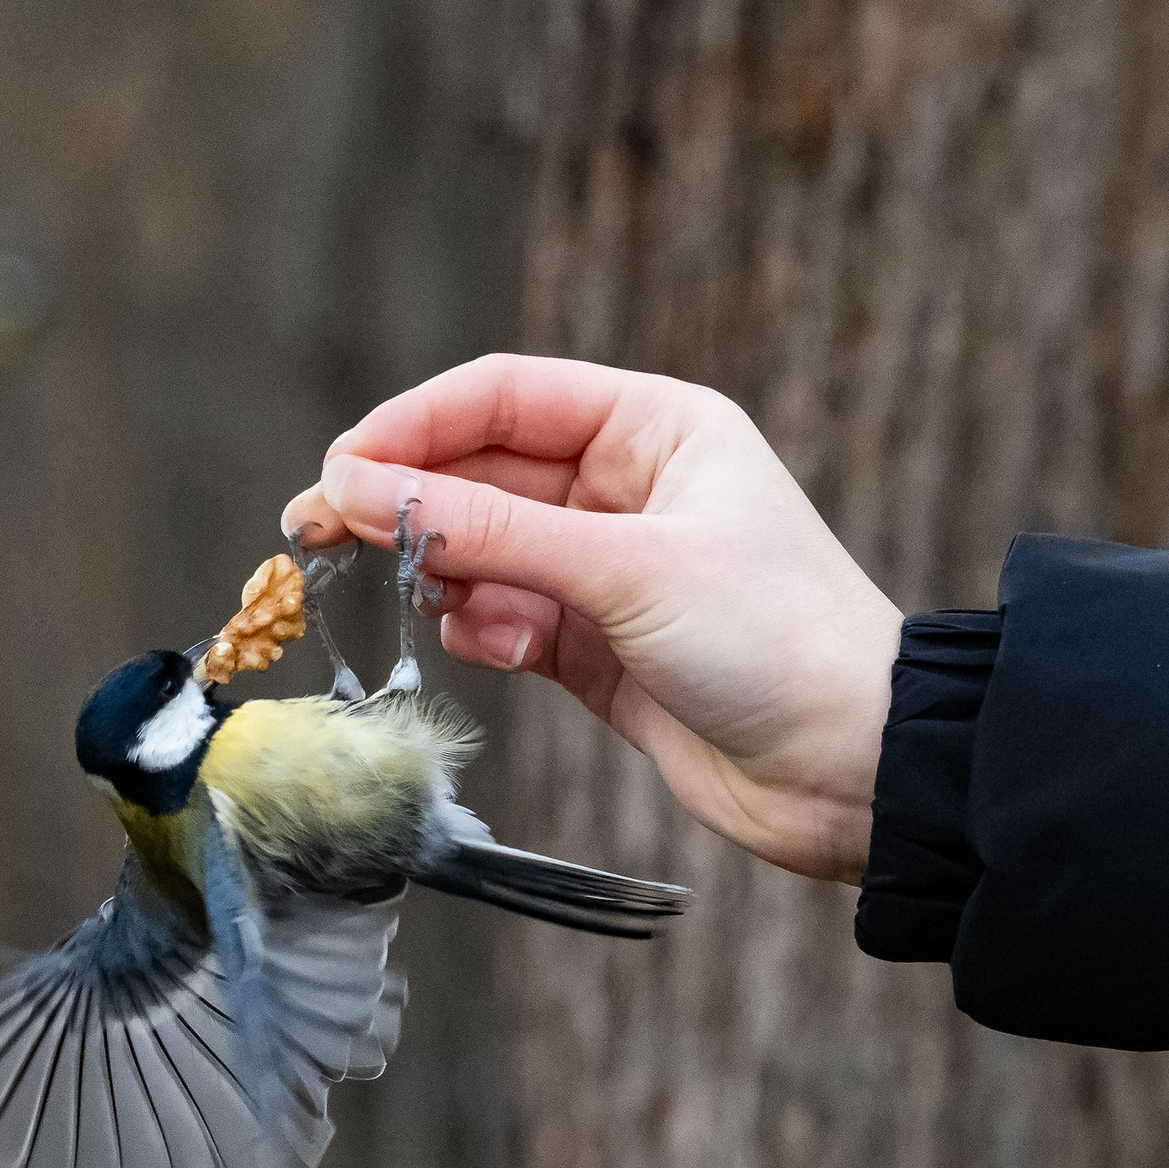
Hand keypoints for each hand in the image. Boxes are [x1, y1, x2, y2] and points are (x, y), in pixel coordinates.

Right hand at [284, 354, 900, 883]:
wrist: (855, 770)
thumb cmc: (777, 640)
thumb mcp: (623, 568)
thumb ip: (485, 530)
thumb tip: (360, 491)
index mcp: (655, 429)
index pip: (502, 397)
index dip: (412, 426)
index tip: (338, 471)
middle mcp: (626, 488)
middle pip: (479, 471)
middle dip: (406, 505)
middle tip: (313, 534)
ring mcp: (607, 570)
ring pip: (482, 550)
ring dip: (449, 576)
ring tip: (442, 606)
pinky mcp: (594, 647)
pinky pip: (503, 618)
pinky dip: (484, 630)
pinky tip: (501, 649)